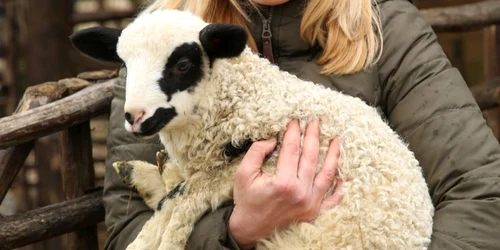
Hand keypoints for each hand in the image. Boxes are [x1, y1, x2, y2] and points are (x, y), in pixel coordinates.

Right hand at [229, 120, 342, 248]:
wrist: (250, 229)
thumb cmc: (247, 200)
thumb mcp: (244, 173)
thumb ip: (257, 152)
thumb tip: (273, 139)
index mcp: (283, 182)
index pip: (292, 150)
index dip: (293, 132)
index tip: (295, 120)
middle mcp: (300, 192)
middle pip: (311, 158)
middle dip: (313, 136)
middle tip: (316, 122)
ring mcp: (310, 204)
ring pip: (327, 175)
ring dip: (334, 155)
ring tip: (337, 140)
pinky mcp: (313, 212)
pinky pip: (332, 200)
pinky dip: (339, 189)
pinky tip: (342, 176)